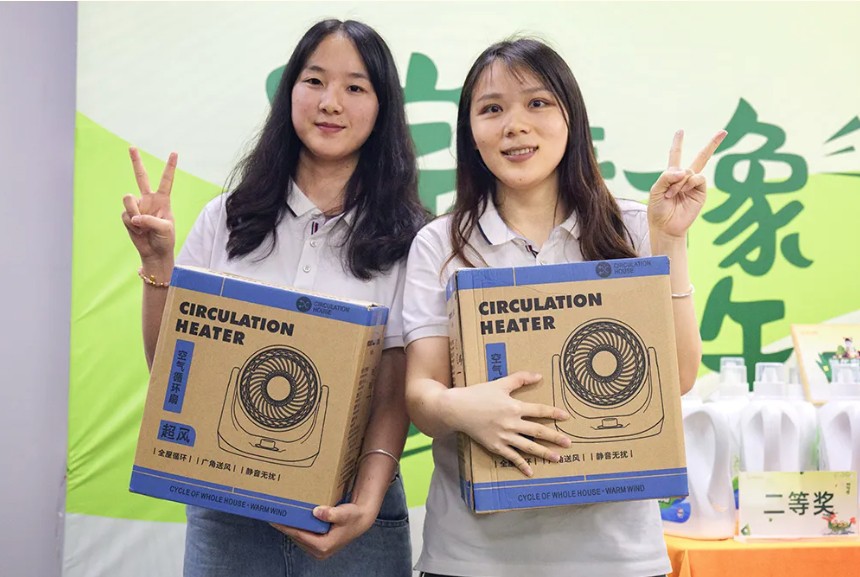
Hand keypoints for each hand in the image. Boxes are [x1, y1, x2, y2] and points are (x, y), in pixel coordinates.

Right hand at [121, 147, 177, 265]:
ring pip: (128, 199)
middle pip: (141, 177)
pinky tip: (138, 231)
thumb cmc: (165, 239)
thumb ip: (150, 220)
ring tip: (142, 226)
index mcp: (163, 200)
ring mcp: (137, 206)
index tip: (174, 152)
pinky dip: (131, 224)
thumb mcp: (165, 229)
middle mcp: (149, 199)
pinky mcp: (128, 215)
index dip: (170, 167)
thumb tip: (134, 217)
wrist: (154, 252)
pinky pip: (125, 215)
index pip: (167, 180)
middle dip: (136, 161)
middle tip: (132, 146)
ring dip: (134, 213)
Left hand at [270, 501, 375, 560]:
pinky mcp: (319, 547)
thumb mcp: (344, 513)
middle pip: (297, 538)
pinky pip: (303, 537)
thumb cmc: (353, 516)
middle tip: (274, 514)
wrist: (361, 520)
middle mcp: (320, 551)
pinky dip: (297, 529)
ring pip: (299, 538)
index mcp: (324, 546)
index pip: (299, 535)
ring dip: (290, 528)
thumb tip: (317, 511)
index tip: (275, 519)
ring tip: (279, 517)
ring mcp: (319, 550)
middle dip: (286, 527)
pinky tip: (292, 520)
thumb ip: (331, 514)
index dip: (286, 527)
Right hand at [446, 371, 571, 475]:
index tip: (566, 417)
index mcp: (514, 407)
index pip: (539, 410)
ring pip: (528, 446)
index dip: (554, 413)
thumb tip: (539, 376)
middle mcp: (512, 423)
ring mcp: (504, 436)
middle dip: (554, 437)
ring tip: (557, 458)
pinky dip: (522, 464)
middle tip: (569, 443)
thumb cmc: (478, 394)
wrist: (457, 409)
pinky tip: (531, 471)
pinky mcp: (495, 446)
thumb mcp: (500, 383)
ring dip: (544, 453)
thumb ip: (520, 379)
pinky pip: (512, 456)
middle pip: (538, 431)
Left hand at [648, 130, 726, 238]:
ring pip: (691, 171)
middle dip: (713, 144)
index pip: (675, 156)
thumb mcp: (655, 190)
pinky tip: (682, 191)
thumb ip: (666, 177)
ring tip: (672, 194)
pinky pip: (698, 178)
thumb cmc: (658, 209)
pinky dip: (688, 183)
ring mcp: (694, 185)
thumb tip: (684, 171)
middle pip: (701, 157)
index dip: (678, 143)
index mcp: (672, 175)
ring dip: (679, 182)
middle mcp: (685, 178)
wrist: (665, 226)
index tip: (681, 131)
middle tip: (724, 132)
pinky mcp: (701, 192)